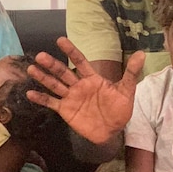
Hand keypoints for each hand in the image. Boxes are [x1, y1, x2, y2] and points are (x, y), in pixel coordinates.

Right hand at [26, 37, 144, 144]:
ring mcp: (71, 97)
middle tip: (40, 56)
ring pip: (54, 85)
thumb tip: (142, 54)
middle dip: (52, 65)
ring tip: (31, 69)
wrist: (113, 131)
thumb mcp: (127, 91)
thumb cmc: (119, 109)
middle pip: (63, 72)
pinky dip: (41, 98)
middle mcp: (79, 85)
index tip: (60, 40)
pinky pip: (52, 103)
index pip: (80, 61)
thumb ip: (131, 73)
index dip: (71, 51)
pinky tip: (30, 93)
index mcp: (92, 78)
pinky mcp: (66, 110)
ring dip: (43, 78)